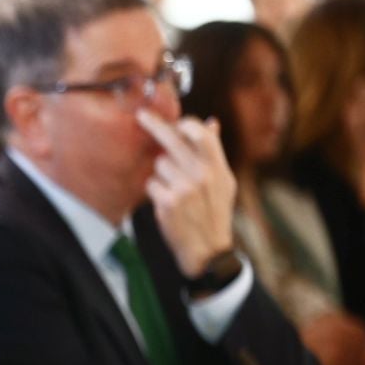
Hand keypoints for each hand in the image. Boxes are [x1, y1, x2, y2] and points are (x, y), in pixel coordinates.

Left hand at [137, 111, 237, 277]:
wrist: (208, 249)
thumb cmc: (214, 212)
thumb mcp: (223, 181)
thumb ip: (215, 151)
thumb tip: (211, 122)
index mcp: (218, 168)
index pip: (201, 134)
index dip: (185, 124)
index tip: (174, 121)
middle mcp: (202, 175)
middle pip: (173, 140)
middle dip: (155, 126)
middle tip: (141, 115)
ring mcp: (184, 188)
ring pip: (159, 165)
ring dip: (161, 174)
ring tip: (174, 190)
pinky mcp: (168, 202)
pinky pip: (151, 183)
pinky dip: (155, 191)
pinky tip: (167, 202)